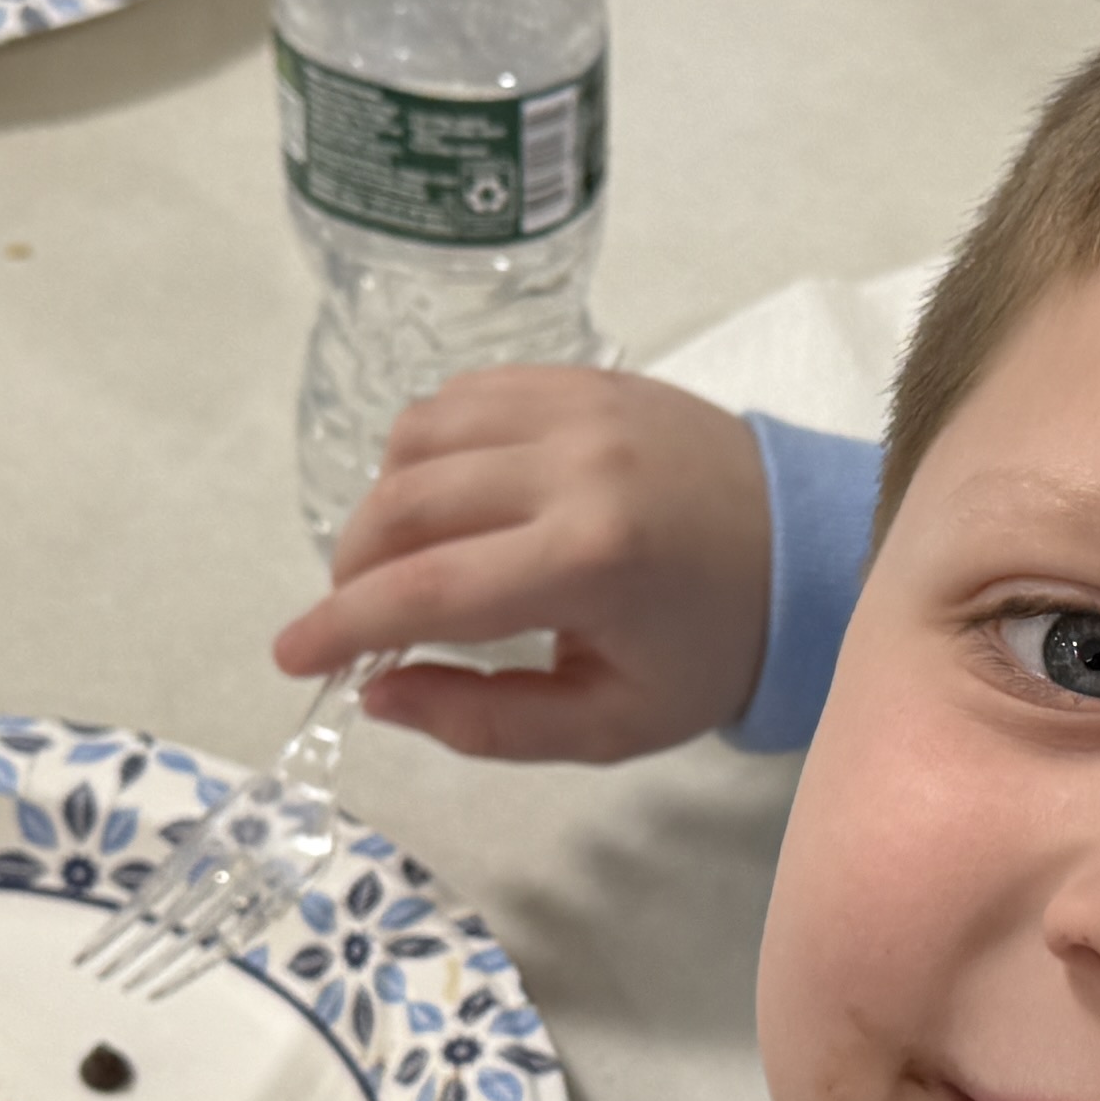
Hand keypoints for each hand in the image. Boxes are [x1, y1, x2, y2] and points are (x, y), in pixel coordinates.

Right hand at [273, 365, 776, 764]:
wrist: (807, 549)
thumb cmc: (710, 650)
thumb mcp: (608, 723)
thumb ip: (486, 721)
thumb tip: (377, 693)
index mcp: (591, 559)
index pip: (425, 589)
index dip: (340, 626)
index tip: (292, 658)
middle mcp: (576, 464)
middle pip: (404, 506)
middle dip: (354, 571)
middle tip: (360, 620)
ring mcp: (578, 405)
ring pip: (419, 440)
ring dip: (384, 505)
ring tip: (406, 562)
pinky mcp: (581, 377)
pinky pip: (461, 397)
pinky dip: (426, 450)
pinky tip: (445, 499)